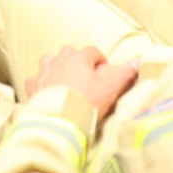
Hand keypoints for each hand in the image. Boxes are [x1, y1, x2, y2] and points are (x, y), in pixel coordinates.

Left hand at [22, 47, 136, 121]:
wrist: (60, 120)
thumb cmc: (87, 102)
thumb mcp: (111, 88)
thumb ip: (126, 73)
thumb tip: (139, 61)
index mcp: (80, 57)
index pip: (93, 52)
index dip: (100, 61)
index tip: (103, 73)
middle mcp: (60, 59)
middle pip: (71, 53)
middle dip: (78, 63)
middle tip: (86, 80)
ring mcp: (44, 71)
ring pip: (50, 61)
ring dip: (57, 68)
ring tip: (65, 82)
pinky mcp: (33, 85)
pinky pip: (35, 78)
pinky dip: (41, 83)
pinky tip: (46, 91)